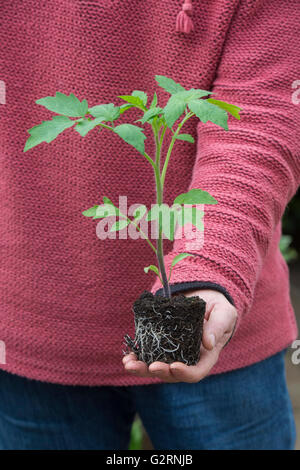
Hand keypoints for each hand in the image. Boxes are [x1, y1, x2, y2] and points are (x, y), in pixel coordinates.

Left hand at [122, 289, 237, 382]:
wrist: (205, 299)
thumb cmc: (219, 309)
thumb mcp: (224, 313)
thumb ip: (218, 326)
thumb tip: (208, 344)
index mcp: (205, 356)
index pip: (196, 372)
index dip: (185, 373)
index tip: (174, 367)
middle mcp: (187, 359)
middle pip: (172, 374)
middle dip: (160, 372)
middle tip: (150, 367)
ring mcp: (172, 354)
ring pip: (156, 368)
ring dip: (142, 369)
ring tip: (129, 364)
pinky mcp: (160, 345)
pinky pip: (147, 355)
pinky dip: (136, 357)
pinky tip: (127, 356)